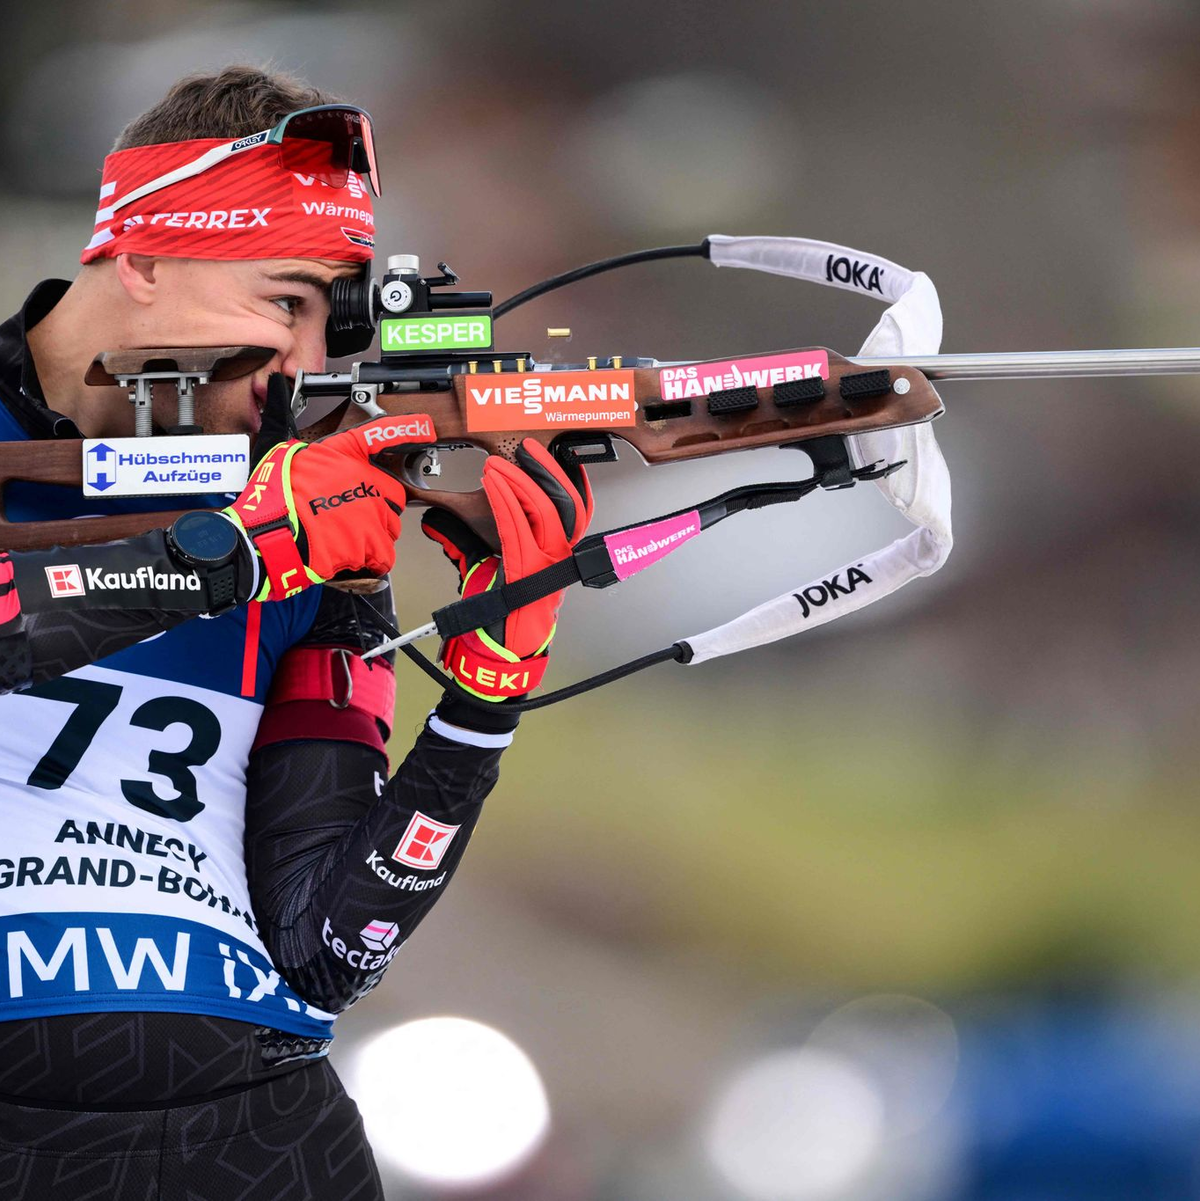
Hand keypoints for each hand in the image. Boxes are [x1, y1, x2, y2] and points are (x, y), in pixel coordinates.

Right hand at [224, 375, 435, 600]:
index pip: (381, 434)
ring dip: (374, 533)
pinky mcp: (370, 543)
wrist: (268, 537)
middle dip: (379, 504)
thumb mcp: (276, 448)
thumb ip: (283, 420)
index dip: (405, 429)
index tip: (425, 426)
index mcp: (344, 454)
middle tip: (351, 513)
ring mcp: (372, 513)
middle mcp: (365, 480)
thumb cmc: (271, 498)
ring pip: (389, 525)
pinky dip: (371, 558)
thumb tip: (276, 387)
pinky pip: (383, 554)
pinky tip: (349, 554)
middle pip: (392, 493)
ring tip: (343, 535)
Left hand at [422, 438, 592, 699]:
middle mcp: (556, 559)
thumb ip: (463, 542)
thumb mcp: (479, 570)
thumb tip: (437, 520)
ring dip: (521, 481)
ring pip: (547, 512)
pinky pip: (519, 529)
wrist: (495, 654)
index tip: (558, 457)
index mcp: (553, 556)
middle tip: (531, 449)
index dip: (571, 482)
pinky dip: (505, 502)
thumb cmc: (494, 619)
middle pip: (567, 505)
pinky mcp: (526, 572)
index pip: (575, 512)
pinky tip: (492, 485)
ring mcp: (545, 566)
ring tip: (500, 464)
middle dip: (549, 471)